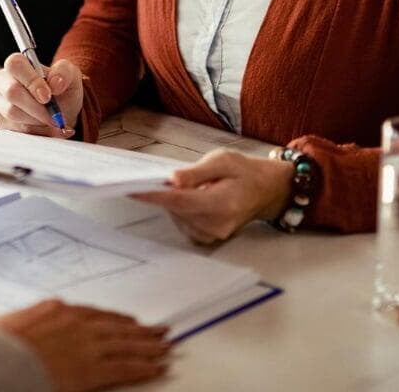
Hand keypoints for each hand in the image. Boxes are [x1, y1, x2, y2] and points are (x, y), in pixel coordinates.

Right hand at [0, 55, 83, 137]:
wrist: (60, 111)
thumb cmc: (62, 90)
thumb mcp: (70, 76)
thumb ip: (64, 73)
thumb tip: (55, 83)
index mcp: (17, 64)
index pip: (16, 65)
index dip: (31, 81)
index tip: (48, 97)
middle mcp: (3, 81)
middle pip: (11, 92)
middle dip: (36, 107)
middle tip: (54, 116)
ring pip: (12, 113)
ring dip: (38, 121)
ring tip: (54, 122)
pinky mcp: (1, 121)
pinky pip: (15, 129)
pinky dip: (37, 132)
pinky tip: (48, 129)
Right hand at [0, 299, 169, 391]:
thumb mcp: (10, 327)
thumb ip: (31, 326)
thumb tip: (33, 333)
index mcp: (55, 310)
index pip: (95, 314)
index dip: (116, 320)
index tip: (130, 322)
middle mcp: (75, 323)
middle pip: (116, 326)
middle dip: (140, 330)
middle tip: (160, 331)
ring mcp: (86, 345)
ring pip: (127, 344)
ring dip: (149, 346)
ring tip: (166, 347)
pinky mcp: (91, 369)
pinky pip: (125, 367)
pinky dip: (145, 367)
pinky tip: (159, 368)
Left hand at [131, 149, 292, 244]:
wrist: (265, 190)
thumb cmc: (245, 172)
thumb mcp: (223, 160)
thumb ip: (196, 172)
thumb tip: (173, 180)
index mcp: (223, 203)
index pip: (180, 201)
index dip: (154, 195)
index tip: (132, 189)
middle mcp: (217, 224)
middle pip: (176, 209)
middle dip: (165, 193)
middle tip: (166, 176)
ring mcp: (213, 235)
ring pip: (177, 217)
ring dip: (175, 201)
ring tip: (194, 186)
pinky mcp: (208, 238)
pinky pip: (183, 223)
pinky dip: (182, 210)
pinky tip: (194, 199)